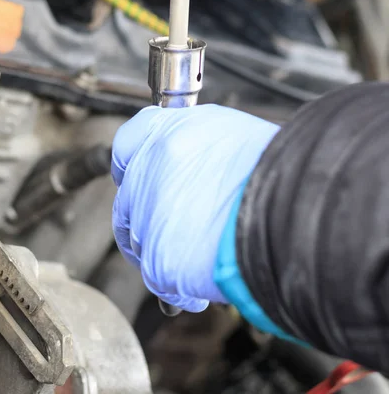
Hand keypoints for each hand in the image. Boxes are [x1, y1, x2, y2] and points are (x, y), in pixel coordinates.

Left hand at [112, 104, 278, 311]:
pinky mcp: (159, 260)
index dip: (130, 163)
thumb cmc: (275, 172)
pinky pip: (158, 277)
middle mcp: (151, 170)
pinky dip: (178, 285)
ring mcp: (150, 216)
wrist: (292, 211)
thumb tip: (190, 163)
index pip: (127, 144)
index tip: (133, 174)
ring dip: (161, 248)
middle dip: (144, 214)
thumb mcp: (232, 135)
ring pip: (139, 239)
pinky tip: (205, 282)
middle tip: (171, 224)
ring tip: (198, 252)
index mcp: (169, 133)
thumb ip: (195, 146)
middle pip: (128, 197)